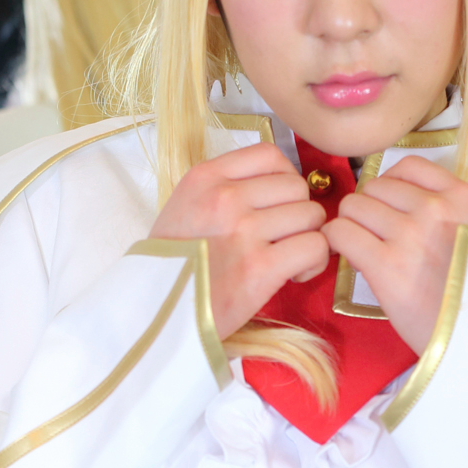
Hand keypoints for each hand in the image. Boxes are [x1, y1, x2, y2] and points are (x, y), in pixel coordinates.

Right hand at [150, 145, 327, 340]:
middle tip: (282, 239)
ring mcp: (243, 231)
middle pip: (296, 186)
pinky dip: (313, 262)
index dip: (285, 179)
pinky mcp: (259, 268)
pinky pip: (314, 246)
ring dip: (308, 238)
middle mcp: (225, 198)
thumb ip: (225, 189)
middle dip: (298, 213)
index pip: (270, 155)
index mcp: (205, 178)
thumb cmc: (173, 264)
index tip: (276, 205)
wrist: (152, 312)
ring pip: (310, 215)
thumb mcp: (185, 206)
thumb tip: (277, 186)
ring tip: (287, 259)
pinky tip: (294, 275)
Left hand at [321, 157, 467, 352]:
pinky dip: (337, 243)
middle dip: (367, 210)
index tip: (390, 209)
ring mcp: (410, 235)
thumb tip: (389, 199)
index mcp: (462, 197)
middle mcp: (436, 209)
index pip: (406, 166)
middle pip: (373, 187)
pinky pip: (340, 233)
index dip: (389, 187)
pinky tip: (350, 258)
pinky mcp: (386, 265)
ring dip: (350, 227)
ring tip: (364, 250)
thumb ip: (445, 209)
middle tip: (375, 238)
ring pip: (352, 207)